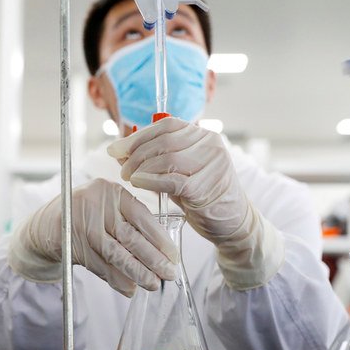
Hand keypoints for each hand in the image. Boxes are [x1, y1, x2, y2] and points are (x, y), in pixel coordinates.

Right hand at [8, 178, 177, 296]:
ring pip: (115, 254)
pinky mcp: (71, 246)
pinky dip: (117, 280)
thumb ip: (129, 218)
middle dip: (153, 259)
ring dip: (137, 273)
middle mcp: (94, 205)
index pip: (141, 216)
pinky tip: (130, 288)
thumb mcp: (107, 204)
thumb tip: (163, 248)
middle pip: (130, 237)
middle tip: (169, 274)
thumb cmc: (88, 213)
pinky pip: (99, 267)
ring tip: (153, 285)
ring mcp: (80, 226)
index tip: (174, 255)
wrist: (48, 224)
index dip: (160, 238)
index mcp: (110, 190)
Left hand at [107, 117, 284, 289]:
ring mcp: (212, 164)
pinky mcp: (207, 186)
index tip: (115, 148)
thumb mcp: (178, 173)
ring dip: (141, 168)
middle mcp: (211, 144)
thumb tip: (119, 151)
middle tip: (122, 170)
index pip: (166, 126)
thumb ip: (153, 160)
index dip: (137, 136)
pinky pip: (172, 180)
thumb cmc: (203, 196)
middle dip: (136, 155)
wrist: (234, 223)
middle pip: (164, 142)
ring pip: (167, 159)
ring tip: (129, 178)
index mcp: (204, 135)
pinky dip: (150, 180)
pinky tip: (138, 183)